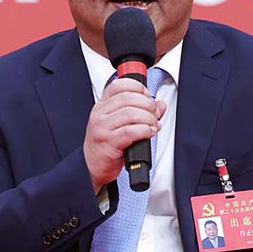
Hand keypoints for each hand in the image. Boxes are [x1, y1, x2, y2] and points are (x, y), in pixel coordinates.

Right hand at [84, 77, 166, 192]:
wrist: (92, 166)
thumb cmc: (106, 144)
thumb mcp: (121, 124)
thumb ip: (141, 111)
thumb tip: (160, 105)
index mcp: (102, 105)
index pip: (119, 85)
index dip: (138, 88)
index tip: (148, 96)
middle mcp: (100, 114)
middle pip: (128, 98)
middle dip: (148, 105)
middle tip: (154, 114)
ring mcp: (102, 128)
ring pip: (131, 114)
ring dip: (148, 118)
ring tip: (153, 125)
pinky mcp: (108, 142)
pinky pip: (130, 131)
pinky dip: (144, 130)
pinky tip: (149, 132)